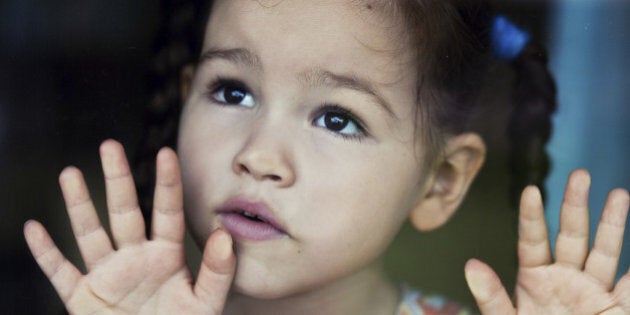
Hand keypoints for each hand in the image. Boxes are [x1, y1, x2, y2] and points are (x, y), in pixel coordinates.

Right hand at [24, 140, 234, 313]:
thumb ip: (218, 272)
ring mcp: (108, 275)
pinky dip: (46, 253)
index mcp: (167, 257)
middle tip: (109, 146)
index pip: (167, 213)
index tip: (167, 152)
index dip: (167, 183)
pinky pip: (60, 272)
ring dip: (79, 206)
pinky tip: (33, 228)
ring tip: (70, 173)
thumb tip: (225, 235)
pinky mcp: (83, 297)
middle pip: (125, 212)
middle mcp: (136, 258)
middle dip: (117, 180)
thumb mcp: (206, 304)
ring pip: (90, 233)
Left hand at [465, 169, 629, 313]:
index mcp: (535, 281)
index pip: (532, 241)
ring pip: (605, 252)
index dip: (531, 217)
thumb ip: (492, 298)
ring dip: (613, 224)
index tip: (530, 190)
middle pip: (571, 237)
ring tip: (618, 193)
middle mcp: (565, 280)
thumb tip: (471, 265)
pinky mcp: (617, 309)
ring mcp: (594, 292)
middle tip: (580, 174)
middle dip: (575, 206)